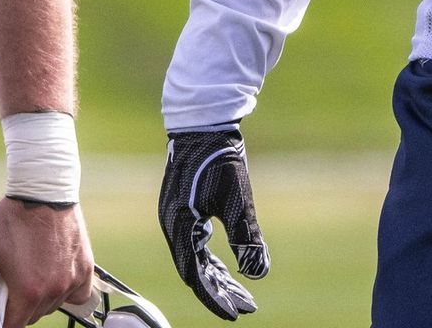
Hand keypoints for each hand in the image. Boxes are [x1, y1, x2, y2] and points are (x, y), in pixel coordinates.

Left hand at [0, 199, 93, 327]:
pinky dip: (65, 292)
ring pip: (52, 306)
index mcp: (27, 292)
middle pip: (32, 317)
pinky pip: (76, 295)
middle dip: (18, 307)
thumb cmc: (11, 220)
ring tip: (30, 274)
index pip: (12, 327)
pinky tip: (54, 276)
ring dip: (40, 299)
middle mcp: (53, 290)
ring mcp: (72, 280)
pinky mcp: (85, 269)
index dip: (0, 320)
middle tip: (10, 283)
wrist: (44, 191)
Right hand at [159, 128, 267, 318]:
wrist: (203, 124)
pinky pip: (195, 244)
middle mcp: (173, 226)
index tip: (236, 314)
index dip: (215, 298)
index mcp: (180, 227)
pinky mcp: (182, 209)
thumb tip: (258, 273)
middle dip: (221, 291)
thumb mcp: (238, 200)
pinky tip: (227, 268)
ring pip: (196, 258)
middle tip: (246, 307)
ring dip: (218, 276)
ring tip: (242, 293)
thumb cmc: (220, 159)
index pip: (196, 276)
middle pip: (196, 271)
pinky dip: (211, 258)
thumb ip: (247, 237)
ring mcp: (176, 218)